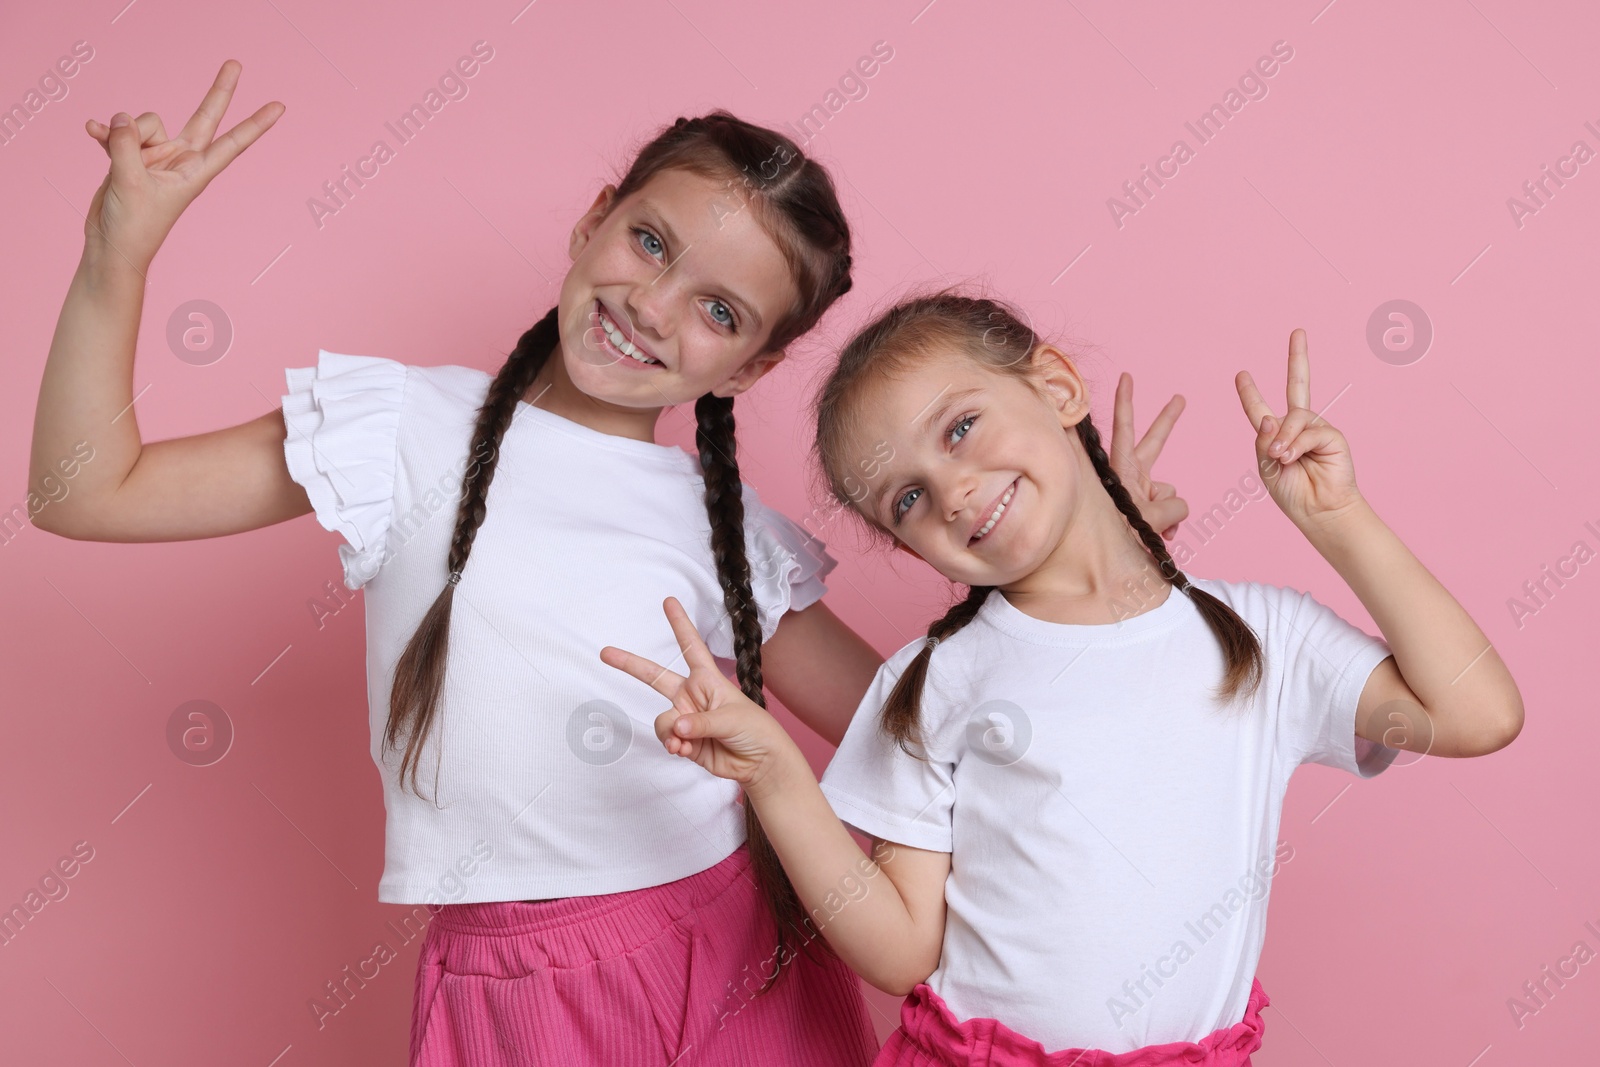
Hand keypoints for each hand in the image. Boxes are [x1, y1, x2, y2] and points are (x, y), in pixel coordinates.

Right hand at [83, 60, 282, 271]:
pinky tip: (91, 131)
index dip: (255, 124)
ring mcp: (156, 156)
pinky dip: (105, 132)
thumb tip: (123, 116)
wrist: (111, 246)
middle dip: (218, 90)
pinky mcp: (131, 157)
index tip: (279, 107)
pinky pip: (119, 131)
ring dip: (125, 133)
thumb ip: (128, 144)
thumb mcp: (131, 182)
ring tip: (118, 160)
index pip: (232, 142)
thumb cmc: (133, 226)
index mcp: (195, 171)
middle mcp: (180, 160)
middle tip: (237, 62)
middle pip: (203, 117)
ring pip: (144, 122)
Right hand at [599, 597, 799, 793]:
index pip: (691, 646)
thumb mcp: (732, 718)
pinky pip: (666, 739)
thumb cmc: (755, 730)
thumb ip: (701, 722)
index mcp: (707, 679)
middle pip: (655, 677)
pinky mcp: (683, 741)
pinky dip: (673, 746)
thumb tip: (676, 727)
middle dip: (630, 665)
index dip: (680, 624)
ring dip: (670, 732)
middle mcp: (691, 695)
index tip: (669, 602)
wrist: (759, 762)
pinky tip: (685, 751)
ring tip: (686, 742)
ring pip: (662, 720)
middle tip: (605, 652)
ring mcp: (685, 719)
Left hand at [1107, 372, 1188, 539]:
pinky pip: (1173, 510)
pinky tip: (1164, 536)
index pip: (1125, 429)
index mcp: (1122, 468)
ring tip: (1150, 529)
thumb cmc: (1119, 537)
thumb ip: (1170, 506)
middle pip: (1154, 443)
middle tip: (1179, 397)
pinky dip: (1171, 523)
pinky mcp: (1151, 507)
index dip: (1126, 402)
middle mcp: (1132, 475)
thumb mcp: (1144, 518)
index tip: (1126, 377)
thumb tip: (1180, 507)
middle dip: (1167, 421)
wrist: (1114, 561)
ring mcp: (1142, 491)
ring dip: (1167, 512)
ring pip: (1171, 491)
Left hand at [1235, 329, 1362, 527]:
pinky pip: (1308, 430)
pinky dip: (1297, 444)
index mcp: (1276, 434)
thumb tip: (1270, 418)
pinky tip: (1292, 457)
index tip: (1241, 374)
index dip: (1250, 392)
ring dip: (1284, 438)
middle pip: (1297, 385)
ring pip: (1294, 416)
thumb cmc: (1292, 493)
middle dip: (1298, 358)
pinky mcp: (1332, 435)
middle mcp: (1297, 426)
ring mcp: (1315, 428)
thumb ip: (1264, 442)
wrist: (1318, 511)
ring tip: (1281, 458)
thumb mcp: (1267, 467)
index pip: (1260, 408)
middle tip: (1298, 332)